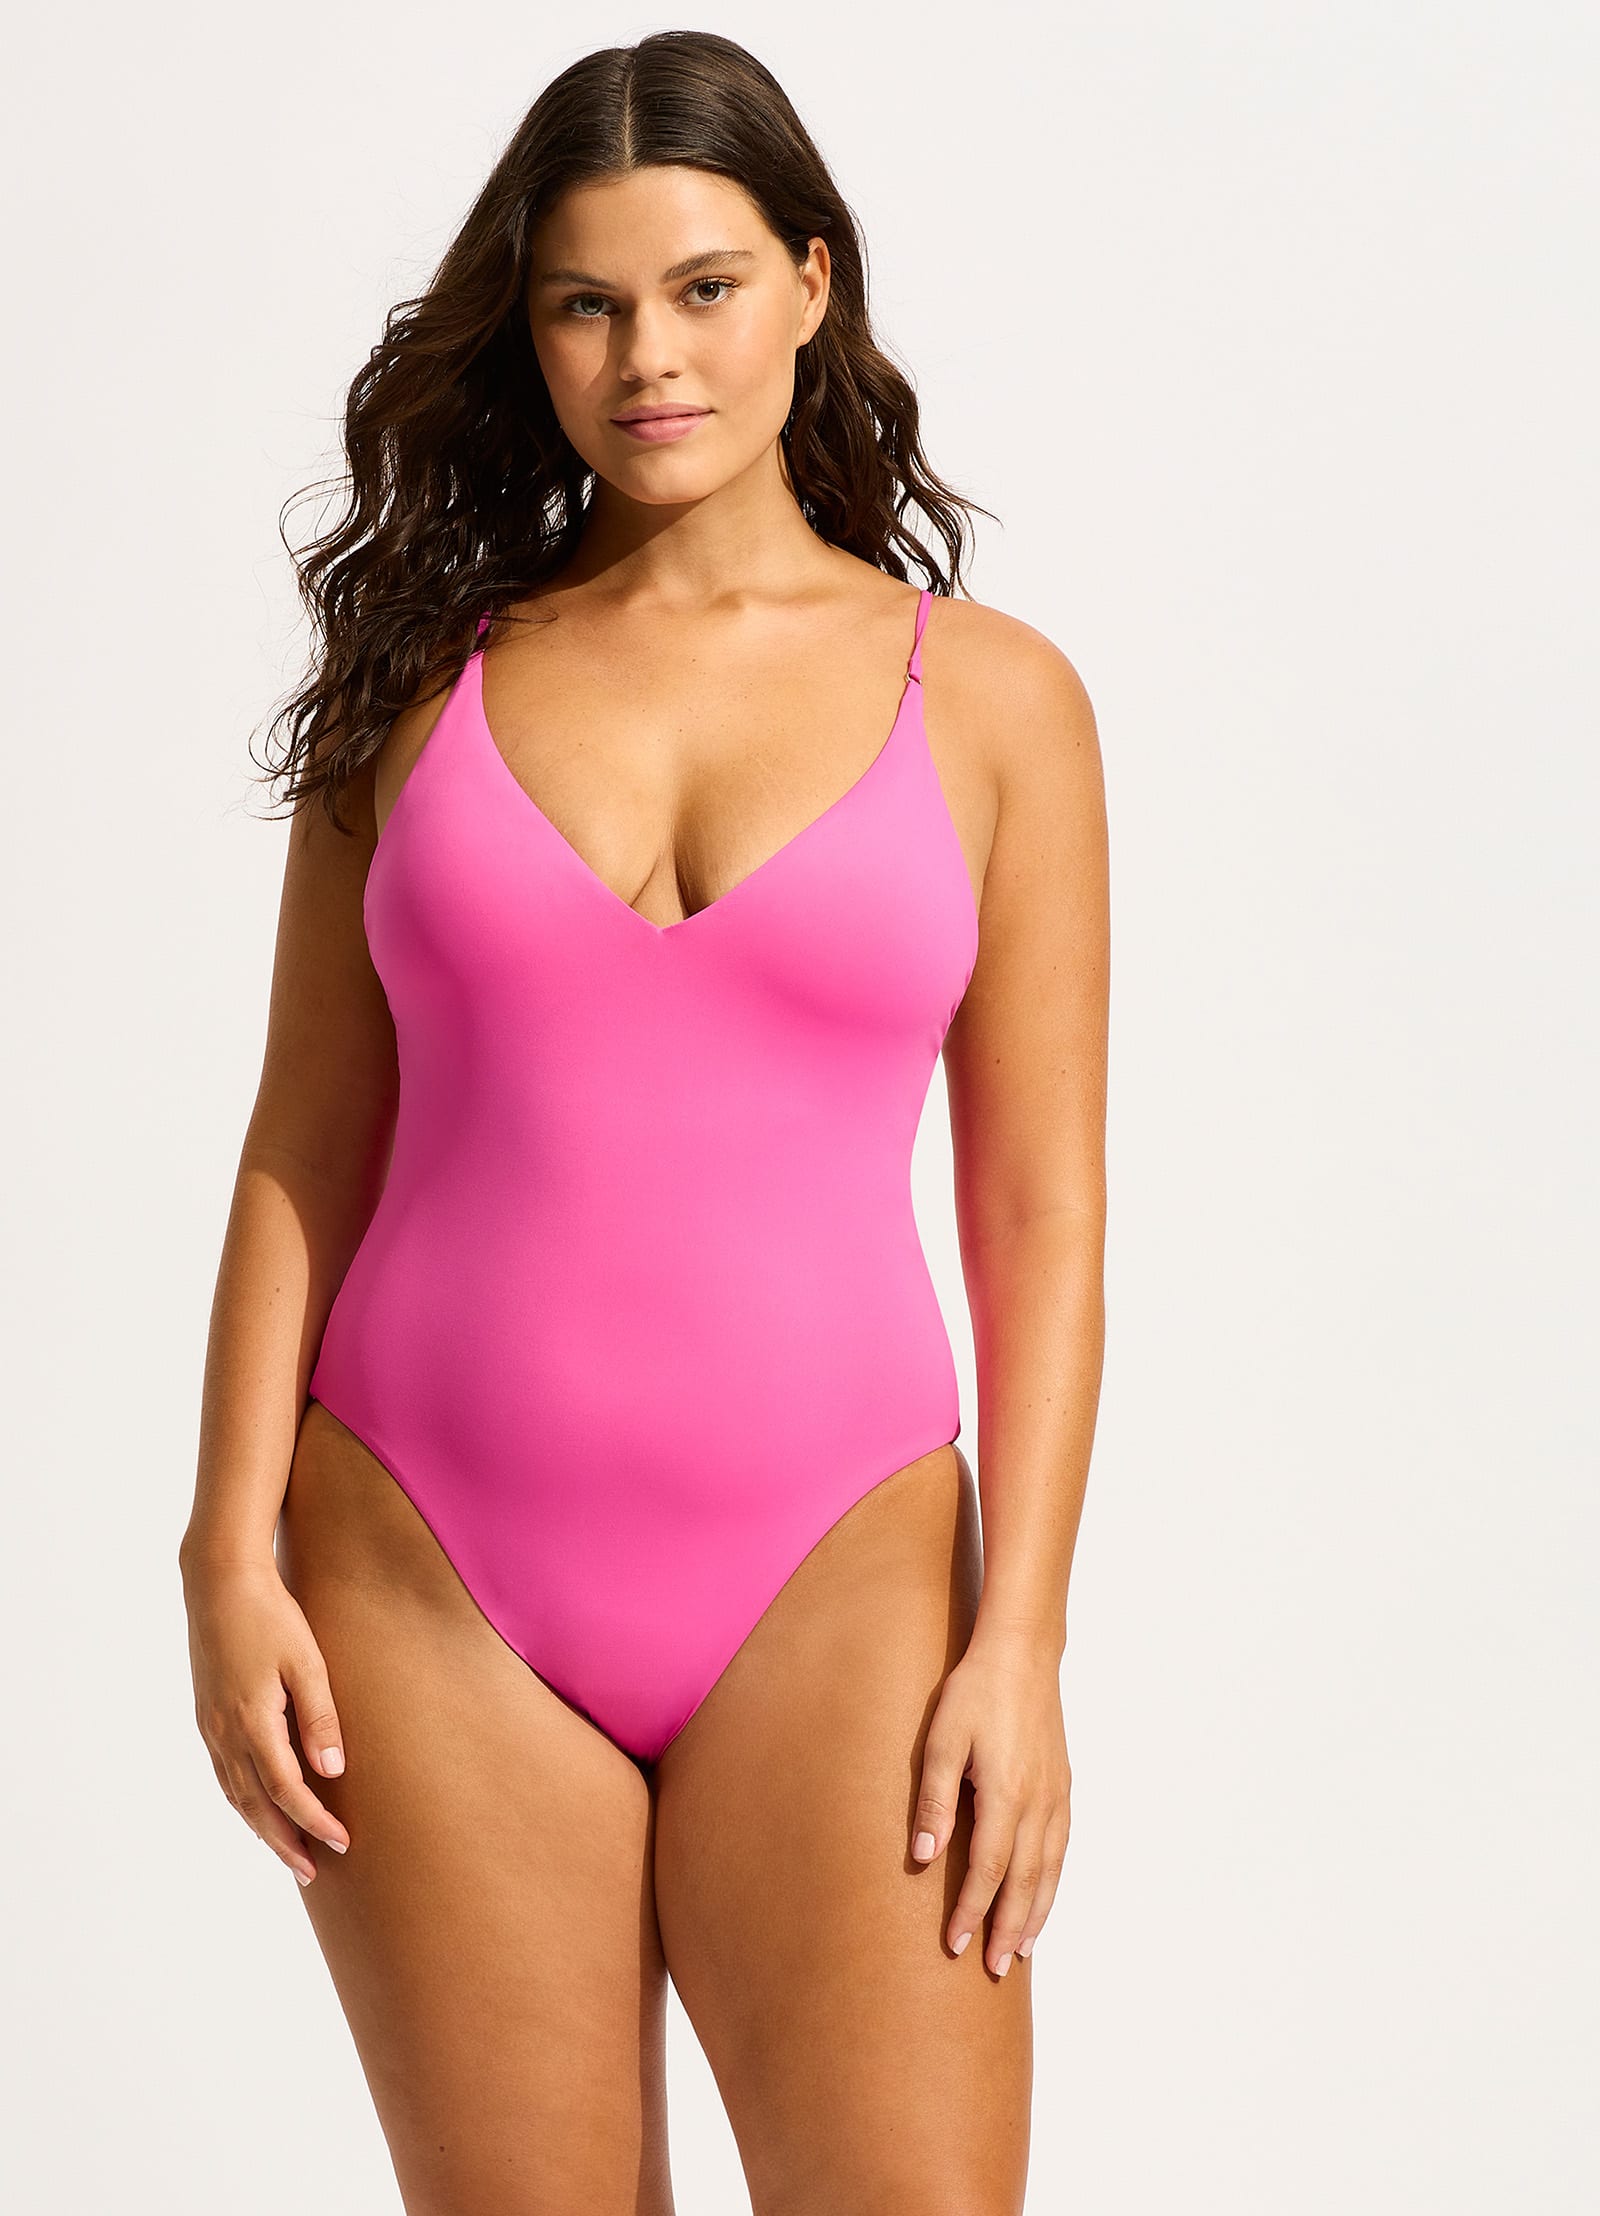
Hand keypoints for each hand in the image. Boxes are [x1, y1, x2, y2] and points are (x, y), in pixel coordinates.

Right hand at [182, 1553, 350, 1885]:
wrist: (218, 1582)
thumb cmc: (271, 1615)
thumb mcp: (307, 1662)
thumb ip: (320, 1718)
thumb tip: (332, 1773)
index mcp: (252, 1722)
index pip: (287, 1791)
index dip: (315, 1822)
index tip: (343, 1843)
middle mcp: (225, 1733)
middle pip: (255, 1806)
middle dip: (285, 1842)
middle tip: (312, 1873)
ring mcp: (210, 1726)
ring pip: (235, 1795)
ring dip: (261, 1828)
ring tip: (288, 1851)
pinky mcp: (206, 1716)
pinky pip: (223, 1774)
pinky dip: (242, 1801)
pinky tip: (257, 1807)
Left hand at [909, 1625, 1070, 1973]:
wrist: (1022, 1654)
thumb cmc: (975, 1692)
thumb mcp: (941, 1739)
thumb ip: (933, 1800)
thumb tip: (923, 1858)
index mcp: (1006, 1793)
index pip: (987, 1869)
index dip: (972, 1910)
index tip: (955, 1944)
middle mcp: (1038, 1802)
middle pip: (1024, 1880)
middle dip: (1008, 1928)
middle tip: (994, 1970)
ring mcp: (1056, 1795)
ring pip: (1050, 1869)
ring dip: (1036, 1913)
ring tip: (1022, 1950)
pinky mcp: (1063, 1786)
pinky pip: (1062, 1847)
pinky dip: (1054, 1881)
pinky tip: (1044, 1896)